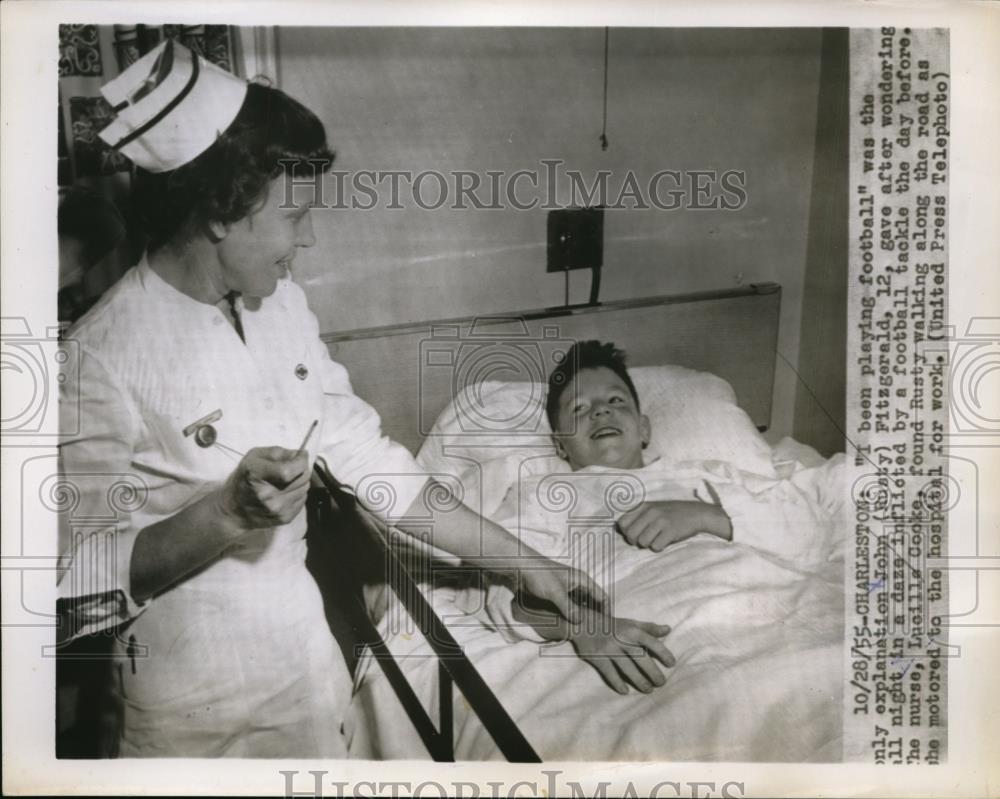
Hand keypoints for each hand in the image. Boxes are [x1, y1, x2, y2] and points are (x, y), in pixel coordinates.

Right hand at [216, 446, 309, 533]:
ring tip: (285, 481)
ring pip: (305, 488)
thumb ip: (278, 452)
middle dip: (301, 469)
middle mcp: (268, 496)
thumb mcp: (253, 457)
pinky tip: (284, 492)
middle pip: (302, 478)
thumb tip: (300, 455)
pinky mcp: (285, 518)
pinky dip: (297, 493)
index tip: (301, 455)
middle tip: (293, 467)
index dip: (300, 461)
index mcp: (256, 476)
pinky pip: (303, 499)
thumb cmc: (243, 480)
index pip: (288, 470)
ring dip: (300, 481)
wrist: (233, 511)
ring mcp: (278, 509)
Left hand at [518, 560, 609, 623]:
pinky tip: (568, 625)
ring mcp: (566, 590)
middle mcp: (577, 585)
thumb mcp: (556, 592)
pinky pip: (567, 607)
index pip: (602, 597)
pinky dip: (569, 615)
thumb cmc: (540, 575)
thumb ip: (569, 607)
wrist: (520, 567)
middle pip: (592, 602)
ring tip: (582, 632)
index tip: (606, 627)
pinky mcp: (556, 595)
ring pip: (579, 606)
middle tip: (594, 633)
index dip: (606, 611)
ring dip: (580, 616)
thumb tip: (580, 622)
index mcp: (582, 580)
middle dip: (593, 616)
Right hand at [570, 616, 674, 694]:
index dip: (663, 653)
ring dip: (639, 681)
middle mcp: (622, 639)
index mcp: (632, 630)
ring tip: (648, 690)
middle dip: (653, 672)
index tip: (672, 664)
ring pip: (627, 668)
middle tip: (661, 683)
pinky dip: (618, 683)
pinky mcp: (597, 658)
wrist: (583, 623)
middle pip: (641, 658)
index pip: (651, 642)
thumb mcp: (630, 623)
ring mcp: (609, 649)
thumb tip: (668, 629)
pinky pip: (609, 673)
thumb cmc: (611, 625)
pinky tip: (625, 691)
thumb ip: (649, 628)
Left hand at [616, 500, 731, 551]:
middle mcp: (650, 512)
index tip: (636, 533)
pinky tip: (666, 540)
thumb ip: (637, 516)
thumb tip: (620, 529)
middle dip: (636, 541)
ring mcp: (661, 521)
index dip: (626, 531)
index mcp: (643, 506)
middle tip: (646, 539)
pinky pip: (656, 547)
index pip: (622, 522)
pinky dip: (659, 547)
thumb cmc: (671, 514)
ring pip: (642, 542)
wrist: (696, 513)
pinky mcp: (670, 531)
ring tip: (657, 538)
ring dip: (649, 544)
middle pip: (630, 535)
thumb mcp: (652, 509)